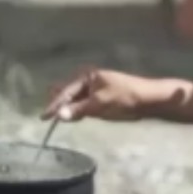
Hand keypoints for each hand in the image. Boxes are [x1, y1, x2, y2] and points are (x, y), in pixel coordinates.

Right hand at [41, 69, 155, 122]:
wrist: (150, 99)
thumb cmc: (125, 98)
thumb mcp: (99, 104)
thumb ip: (78, 109)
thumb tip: (59, 115)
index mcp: (87, 75)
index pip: (66, 92)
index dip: (54, 105)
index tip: (43, 118)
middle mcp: (89, 79)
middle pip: (68, 93)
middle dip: (59, 103)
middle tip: (48, 116)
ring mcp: (97, 88)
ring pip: (76, 99)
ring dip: (69, 108)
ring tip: (59, 116)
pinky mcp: (103, 97)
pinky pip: (85, 103)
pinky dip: (79, 110)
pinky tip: (75, 116)